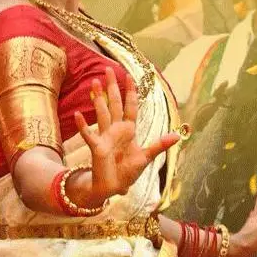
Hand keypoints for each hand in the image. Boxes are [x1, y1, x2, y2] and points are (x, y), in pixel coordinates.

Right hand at [73, 68, 180, 202]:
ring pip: (101, 113)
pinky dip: (83, 125)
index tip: (129, 76)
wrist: (114, 186)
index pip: (130, 106)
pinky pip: (89, 134)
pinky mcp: (97, 147)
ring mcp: (105, 136)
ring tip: (94, 83)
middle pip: (114, 104)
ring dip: (98, 98)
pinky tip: (78, 114)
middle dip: (112, 87)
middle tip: (107, 70)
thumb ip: (160, 145)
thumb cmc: (128, 172)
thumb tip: (178, 135)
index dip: (130, 91)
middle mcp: (116, 130)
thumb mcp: (146, 157)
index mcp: (129, 130)